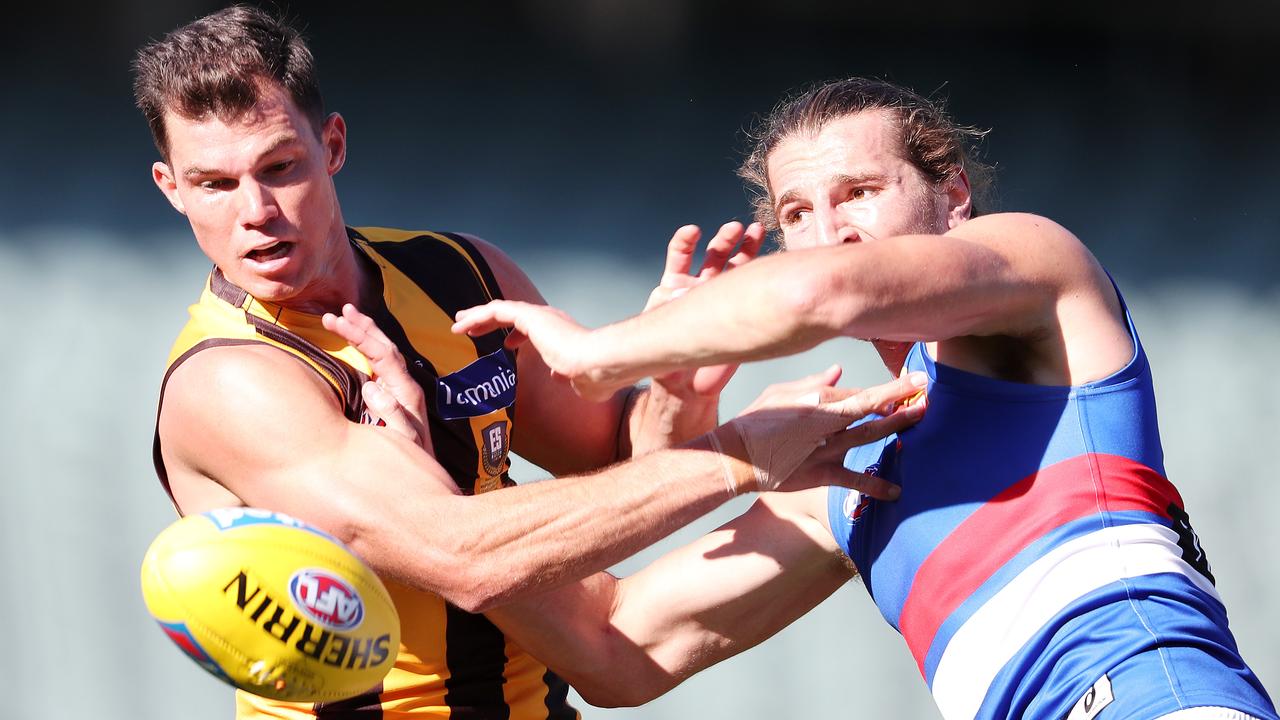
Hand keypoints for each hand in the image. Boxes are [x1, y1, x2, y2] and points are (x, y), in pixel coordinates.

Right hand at [323, 304, 431, 450]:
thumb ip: (392, 415)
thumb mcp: (404, 441)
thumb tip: (372, 387)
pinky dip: (368, 348)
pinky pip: (381, 364)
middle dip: (362, 327)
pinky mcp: (394, 396)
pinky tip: (358, 343)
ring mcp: (401, 390)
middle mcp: (406, 386)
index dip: (360, 335)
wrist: (427, 474)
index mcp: (406, 391)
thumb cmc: (414, 460)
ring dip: (366, 332)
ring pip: (384, 352)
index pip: (383, 353)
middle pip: (385, 346)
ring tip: (347, 315)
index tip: (337, 321)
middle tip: (340, 311)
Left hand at [452, 301, 616, 400]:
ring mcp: (539, 315)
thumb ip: (566, 376)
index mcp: (560, 331)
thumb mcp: (577, 379)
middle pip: (512, 315)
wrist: (597, 363)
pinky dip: (478, 317)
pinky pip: (497, 311)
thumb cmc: (593, 374)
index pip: (532, 328)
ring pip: (501, 309)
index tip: (506, 345)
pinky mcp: (530, 315)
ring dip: (478, 316)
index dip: (516, 335)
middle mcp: (550, 319)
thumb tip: (559, 376)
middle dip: (490, 320)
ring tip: (458, 323)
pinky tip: (462, 326)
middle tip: (471, 327)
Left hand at [647, 221, 764, 399]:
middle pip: (714, 256)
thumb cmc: (667, 359)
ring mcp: (722, 297)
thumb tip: (678, 297)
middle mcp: (700, 289)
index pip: (681, 255)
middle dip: (725, 240)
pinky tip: (764, 260)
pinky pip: (749, 289)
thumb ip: (670, 313)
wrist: (685, 386)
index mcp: (676, 288)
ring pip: (735, 267)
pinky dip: (755, 273)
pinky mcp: (738, 310)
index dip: (686, 241)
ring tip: (756, 232)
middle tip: (738, 230)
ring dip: (745, 248)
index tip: (694, 232)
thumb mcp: (662, 331)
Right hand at [726, 366, 927, 497]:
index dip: (884, 387)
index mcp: (815, 398)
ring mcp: (826, 448)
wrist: (736, 457)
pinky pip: (853, 479)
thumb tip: (839, 372)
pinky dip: (875, 485)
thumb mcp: (780, 393)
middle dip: (899, 397)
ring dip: (896, 425)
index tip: (910, 380)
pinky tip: (896, 491)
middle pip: (869, 406)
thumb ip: (812, 383)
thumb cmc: (754, 422)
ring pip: (869, 434)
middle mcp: (826, 420)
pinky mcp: (821, 473)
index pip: (856, 391)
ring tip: (920, 416)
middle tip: (924, 390)